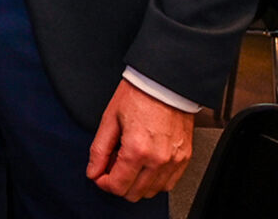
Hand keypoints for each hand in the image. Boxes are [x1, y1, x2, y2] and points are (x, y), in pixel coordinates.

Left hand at [85, 79, 194, 200]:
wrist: (164, 83)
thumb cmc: (138, 95)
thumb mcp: (109, 119)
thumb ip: (99, 150)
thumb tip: (93, 171)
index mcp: (137, 149)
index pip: (118, 186)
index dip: (103, 183)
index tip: (99, 175)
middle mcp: (158, 159)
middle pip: (134, 194)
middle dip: (118, 184)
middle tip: (112, 167)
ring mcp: (174, 160)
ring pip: (152, 192)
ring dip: (137, 184)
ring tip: (128, 164)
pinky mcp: (184, 158)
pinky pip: (169, 183)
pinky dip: (155, 181)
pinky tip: (145, 166)